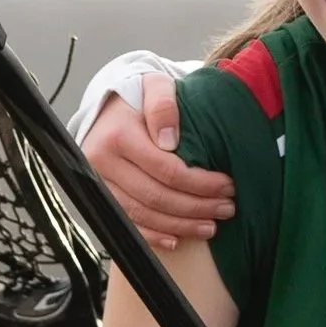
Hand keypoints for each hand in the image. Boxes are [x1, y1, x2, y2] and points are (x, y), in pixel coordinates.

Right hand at [85, 74, 235, 249]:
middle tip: (227, 209)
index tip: (228, 185)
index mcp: (118, 136)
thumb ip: (163, 106)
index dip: (201, 183)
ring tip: (211, 226)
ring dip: (181, 225)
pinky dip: (153, 236)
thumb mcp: (155, 86)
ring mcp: (98, 183)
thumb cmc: (141, 98)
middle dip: (197, 207)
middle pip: (157, 196)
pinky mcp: (99, 198)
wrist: (109, 109)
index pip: (167, 170)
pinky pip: (127, 224)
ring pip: (143, 215)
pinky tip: (177, 240)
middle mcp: (101, 162)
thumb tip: (168, 141)